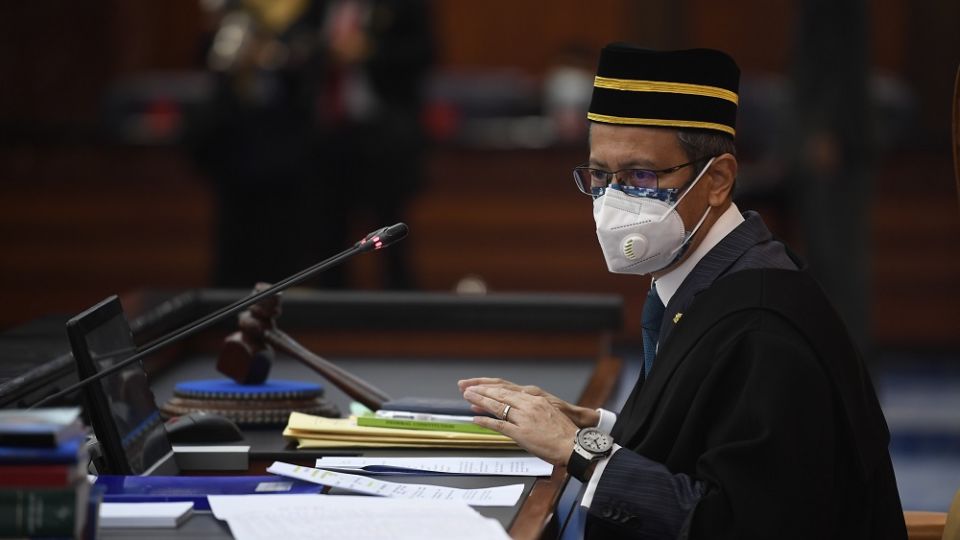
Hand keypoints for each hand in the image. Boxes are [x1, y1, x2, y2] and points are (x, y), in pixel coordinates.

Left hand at [462, 385, 577, 465]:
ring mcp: (524, 419)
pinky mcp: (521, 433)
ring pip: (497, 406)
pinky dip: (486, 422)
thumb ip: (533, 408)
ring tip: (468, 398)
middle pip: (500, 394)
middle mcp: (528, 405)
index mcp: (534, 399)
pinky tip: (476, 419)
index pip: (508, 389)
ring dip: (480, 401)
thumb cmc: (564, 432)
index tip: (479, 385)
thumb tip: (520, 409)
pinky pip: (500, 425)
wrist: (574, 445)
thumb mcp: (549, 412)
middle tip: (467, 388)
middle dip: (482, 390)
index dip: (491, 387)